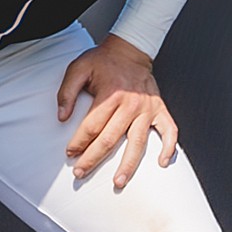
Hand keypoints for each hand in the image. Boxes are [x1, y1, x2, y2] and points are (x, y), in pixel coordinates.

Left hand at [56, 34, 179, 189]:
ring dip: (128, 164)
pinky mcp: (160, 109)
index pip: (92, 126)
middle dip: (93, 158)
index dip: (78, 142)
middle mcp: (131, 104)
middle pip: (110, 138)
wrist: (130, 49)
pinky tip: (162, 163)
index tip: (70, 153)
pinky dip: (168, 147)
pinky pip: (170, 130)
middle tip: (81, 172)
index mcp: (110, 94)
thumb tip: (61, 117)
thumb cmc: (103, 61)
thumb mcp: (79, 68)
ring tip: (118, 181)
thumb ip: (67, 92)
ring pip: (138, 142)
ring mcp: (148, 108)